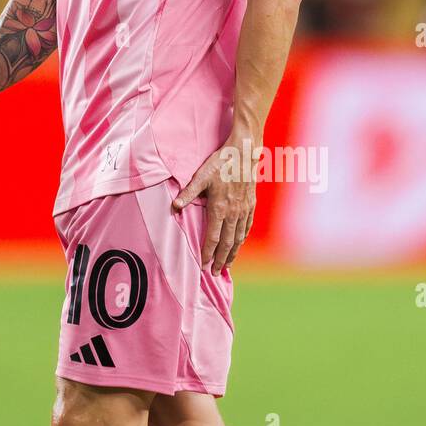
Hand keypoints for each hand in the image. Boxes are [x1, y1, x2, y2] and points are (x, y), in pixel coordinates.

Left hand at [172, 139, 256, 274]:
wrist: (244, 152)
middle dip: (220, 260)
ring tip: (227, 265)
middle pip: (227, 243)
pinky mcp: (251, 205)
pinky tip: (239, 244)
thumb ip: (188, 193)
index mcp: (219, 208)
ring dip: (232, 253)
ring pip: (239, 238)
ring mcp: (244, 210)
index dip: (207, 254)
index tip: (203, 266)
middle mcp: (233, 212)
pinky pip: (247, 227)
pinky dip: (242, 239)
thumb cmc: (221, 162)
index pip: (213, 238)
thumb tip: (174, 206)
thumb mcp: (201, 176)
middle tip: (215, 273)